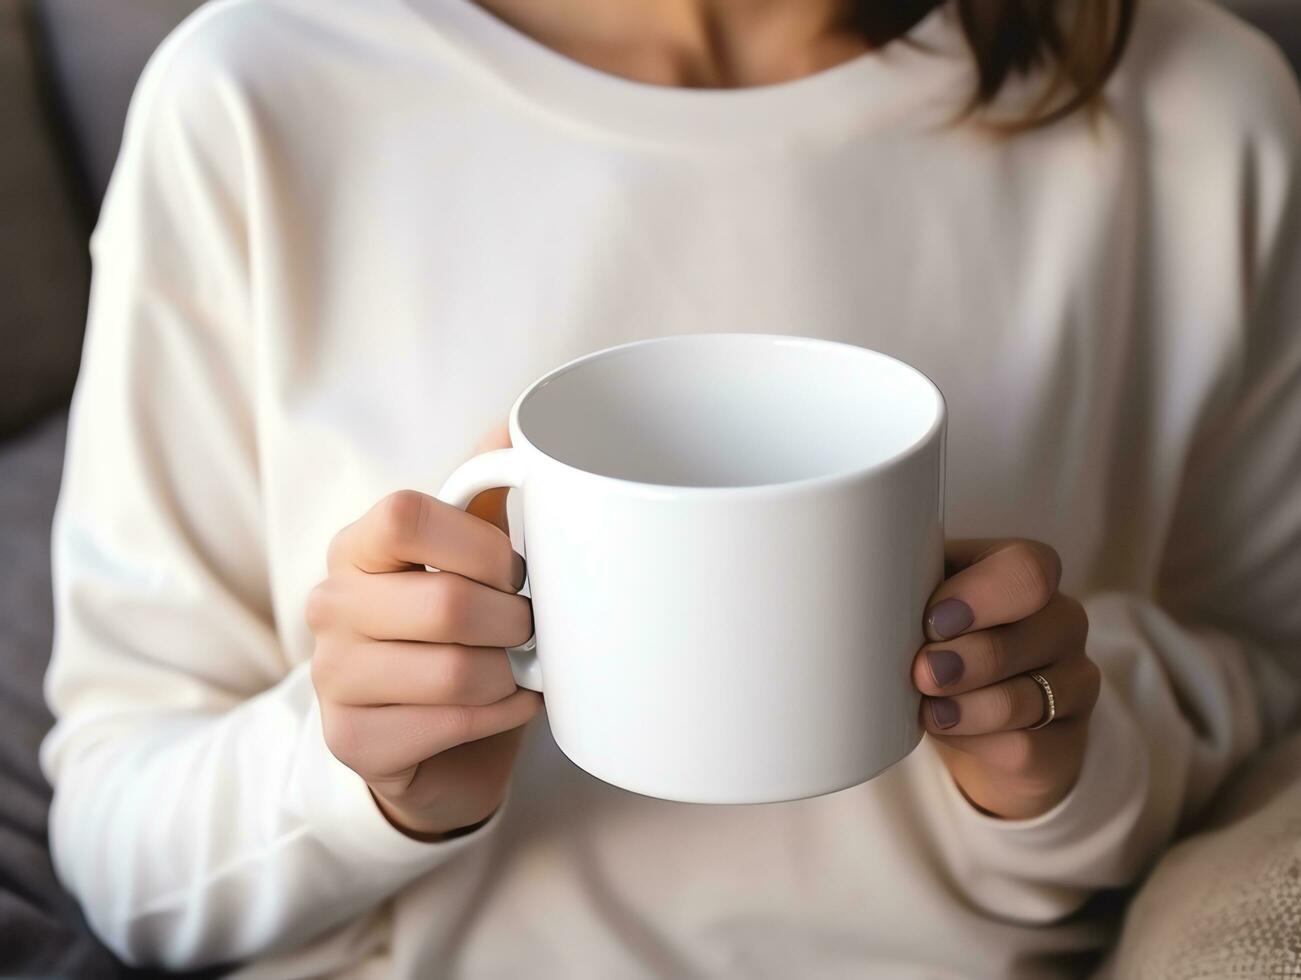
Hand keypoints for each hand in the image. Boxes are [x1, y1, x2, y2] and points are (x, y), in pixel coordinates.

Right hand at [307, 429, 539, 839]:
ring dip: (510, 674)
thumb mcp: (469, 557)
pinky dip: (500, 716)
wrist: (433, 738)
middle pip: (447, 604)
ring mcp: (332, 677)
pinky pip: (452, 723)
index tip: (513, 570)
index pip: (406, 515)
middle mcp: (331, 605)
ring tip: (516, 669)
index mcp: (357, 546)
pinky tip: (504, 706)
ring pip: (457, 671)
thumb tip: (518, 421)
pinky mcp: (351, 740)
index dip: (481, 545)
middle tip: (528, 630)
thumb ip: (485, 490)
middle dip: (515, 622)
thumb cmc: (457, 632)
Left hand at [912, 539, 1099, 819]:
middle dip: (969, 656)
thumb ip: (906, 588)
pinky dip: (978, 741)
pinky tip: (949, 732)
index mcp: (1026, 575)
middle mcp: (1062, 621)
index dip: (979, 597)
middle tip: (922, 672)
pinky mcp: (1064, 740)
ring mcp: (1073, 683)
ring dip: (969, 705)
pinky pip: (1026, 746)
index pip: (1027, 569)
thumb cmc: (943, 641)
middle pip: (1032, 632)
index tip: (931, 622)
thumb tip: (861, 594)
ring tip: (929, 710)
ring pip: (1027, 696)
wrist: (976, 718)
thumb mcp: (926, 603)